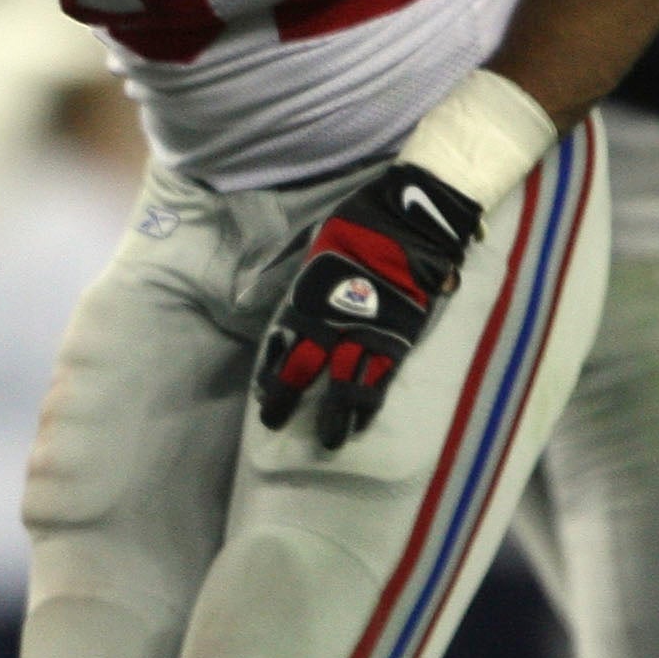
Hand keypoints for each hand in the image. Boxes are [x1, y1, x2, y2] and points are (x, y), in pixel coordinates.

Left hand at [255, 162, 480, 449]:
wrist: (411, 217)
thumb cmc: (358, 225)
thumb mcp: (311, 246)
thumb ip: (287, 274)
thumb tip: (247, 295)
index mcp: (307, 299)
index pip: (281, 344)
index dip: (270, 371)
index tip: (262, 392)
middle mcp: (333, 322)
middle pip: (305, 369)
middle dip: (287, 397)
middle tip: (274, 421)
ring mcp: (368, 332)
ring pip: (346, 385)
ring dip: (336, 415)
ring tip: (330, 440)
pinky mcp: (400, 337)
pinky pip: (382, 378)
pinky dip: (370, 403)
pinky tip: (363, 423)